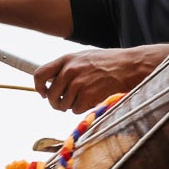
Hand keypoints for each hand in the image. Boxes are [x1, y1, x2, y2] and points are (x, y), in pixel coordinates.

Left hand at [32, 45, 168, 112]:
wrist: (130, 66)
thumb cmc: (107, 63)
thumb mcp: (83, 58)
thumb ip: (66, 68)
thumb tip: (49, 82)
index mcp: (66, 59)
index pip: (39, 75)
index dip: (39, 87)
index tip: (44, 94)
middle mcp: (69, 70)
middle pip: (51, 95)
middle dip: (56, 103)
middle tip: (64, 104)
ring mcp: (77, 83)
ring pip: (63, 105)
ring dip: (72, 106)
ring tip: (85, 97)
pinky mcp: (87, 95)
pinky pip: (76, 110)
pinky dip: (83, 109)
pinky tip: (93, 99)